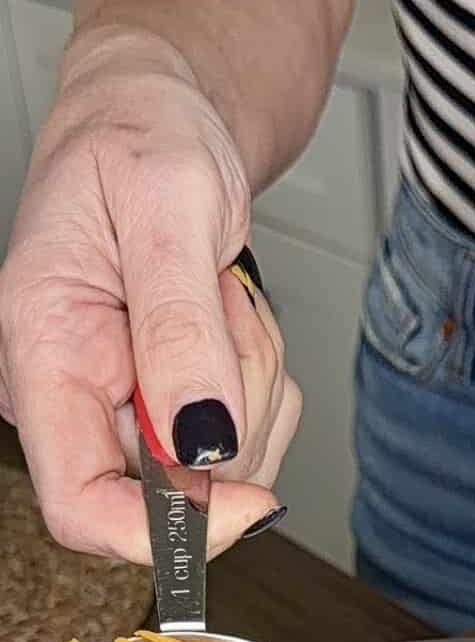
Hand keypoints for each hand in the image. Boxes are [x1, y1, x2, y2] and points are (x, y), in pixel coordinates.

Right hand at [0, 29, 300, 560]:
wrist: (159, 112)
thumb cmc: (140, 135)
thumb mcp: (168, 204)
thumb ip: (179, 325)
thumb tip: (199, 441)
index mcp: (41, 356)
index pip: (81, 508)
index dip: (167, 529)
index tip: (246, 498)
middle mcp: (74, 399)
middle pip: (176, 492)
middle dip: (233, 412)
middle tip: (225, 308)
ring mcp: (125, 410)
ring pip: (225, 467)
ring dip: (255, 384)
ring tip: (221, 295)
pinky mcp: (175, 408)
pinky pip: (249, 438)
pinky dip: (264, 381)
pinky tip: (229, 316)